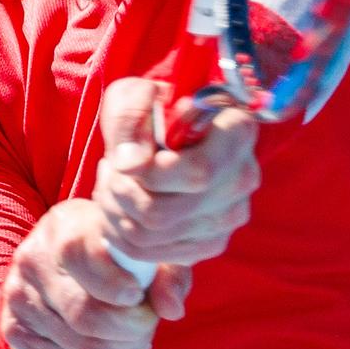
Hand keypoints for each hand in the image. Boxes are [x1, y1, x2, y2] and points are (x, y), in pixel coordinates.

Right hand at [0, 198, 193, 348]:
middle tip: (149, 325)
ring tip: (138, 338)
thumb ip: (169, 273)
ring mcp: (18, 296)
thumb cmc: (119, 254)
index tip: (140, 295)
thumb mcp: (147, 251)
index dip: (118, 286)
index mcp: (64, 226)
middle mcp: (32, 259)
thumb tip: (171, 309)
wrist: (69, 261)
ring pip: (79, 347)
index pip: (82, 257)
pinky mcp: (14, 330)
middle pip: (85, 314)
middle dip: (130, 330)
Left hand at [93, 76, 260, 268]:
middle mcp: (243, 178)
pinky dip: (123, 234)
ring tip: (110, 185)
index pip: (196, 174)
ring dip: (114, 213)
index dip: (146, 174)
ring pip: (152, 236)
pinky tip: (122, 207)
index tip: (119, 157)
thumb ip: (131, 119)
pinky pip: (154, 254)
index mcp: (238, 132)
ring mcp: (230, 216)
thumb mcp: (135, 95)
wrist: (172, 129)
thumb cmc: (154, 107)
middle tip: (106, 169)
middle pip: (163, 213)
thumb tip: (129, 164)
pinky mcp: (211, 243)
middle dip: (118, 193)